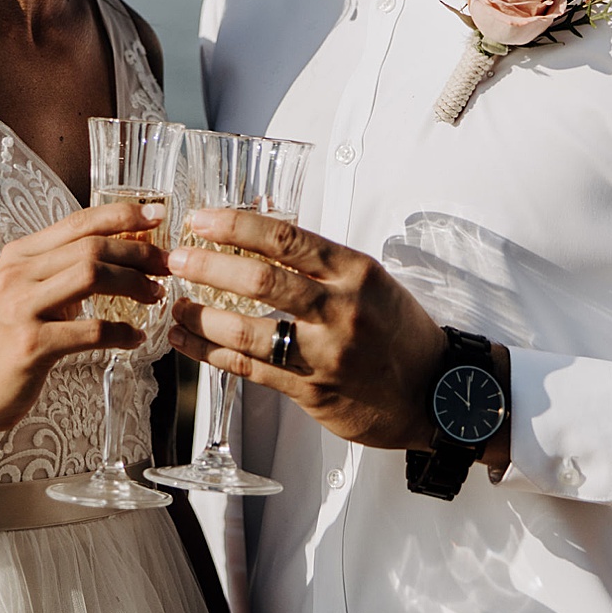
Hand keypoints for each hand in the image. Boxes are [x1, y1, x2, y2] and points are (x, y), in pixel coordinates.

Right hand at [0, 196, 168, 440]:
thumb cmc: (4, 342)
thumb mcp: (27, 294)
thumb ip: (61, 272)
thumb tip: (119, 255)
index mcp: (19, 256)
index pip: (79, 222)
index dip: (122, 215)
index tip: (158, 216)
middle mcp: (18, 274)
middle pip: (92, 247)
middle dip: (139, 253)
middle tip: (167, 266)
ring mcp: (22, 308)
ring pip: (92, 276)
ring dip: (134, 284)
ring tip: (155, 296)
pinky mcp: (31, 345)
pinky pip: (91, 331)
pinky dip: (121, 333)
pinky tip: (135, 338)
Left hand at [166, 209, 448, 450]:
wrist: (436, 392)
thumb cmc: (398, 330)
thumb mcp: (371, 281)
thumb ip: (321, 264)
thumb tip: (261, 235)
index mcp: (355, 273)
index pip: (288, 239)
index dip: (237, 226)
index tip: (201, 219)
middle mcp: (340, 310)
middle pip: (262, 281)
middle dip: (209, 266)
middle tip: (176, 259)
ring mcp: (324, 354)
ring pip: (247, 332)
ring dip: (202, 316)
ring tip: (175, 305)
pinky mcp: (311, 391)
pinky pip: (249, 369)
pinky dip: (210, 353)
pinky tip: (187, 340)